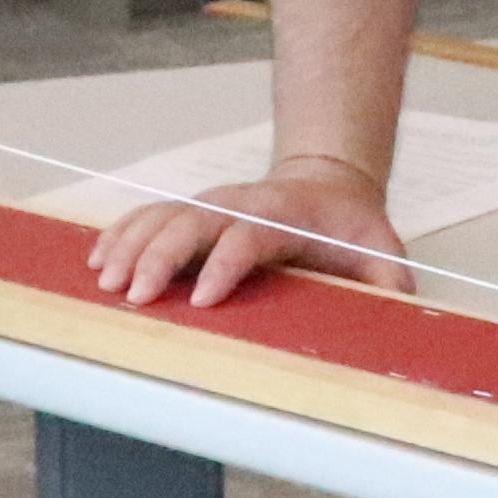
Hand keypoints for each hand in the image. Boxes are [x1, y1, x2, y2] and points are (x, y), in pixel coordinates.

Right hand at [90, 159, 398, 309]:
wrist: (328, 185)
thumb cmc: (349, 226)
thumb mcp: (381, 248)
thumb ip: (389, 281)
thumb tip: (398, 311)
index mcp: (283, 214)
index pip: (247, 235)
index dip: (226, 264)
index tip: (205, 299)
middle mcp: (240, 204)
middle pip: (192, 223)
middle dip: (161, 257)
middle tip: (138, 295)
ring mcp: (212, 205)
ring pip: (163, 217)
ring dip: (132, 246)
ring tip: (107, 281)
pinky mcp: (193, 211)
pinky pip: (150, 217)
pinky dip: (122, 234)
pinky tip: (98, 258)